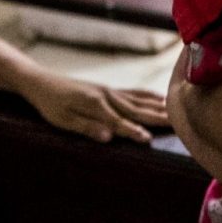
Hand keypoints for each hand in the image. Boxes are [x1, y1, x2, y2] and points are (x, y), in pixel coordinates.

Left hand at [22, 72, 168, 142]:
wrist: (41, 82)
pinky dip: (150, 96)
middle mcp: (107, 96)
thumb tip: (108, 137)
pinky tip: (161, 98)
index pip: (119, 122)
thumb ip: (86, 127)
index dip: (133, 132)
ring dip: (159, 106)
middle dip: (158, 117)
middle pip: (136, 109)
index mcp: (95, 105)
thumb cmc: (50, 105)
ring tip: (178, 112)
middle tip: (180, 123)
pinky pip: (135, 93)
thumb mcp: (62, 120)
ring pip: (140, 100)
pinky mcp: (109, 89)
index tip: (150, 140)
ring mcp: (110, 91)